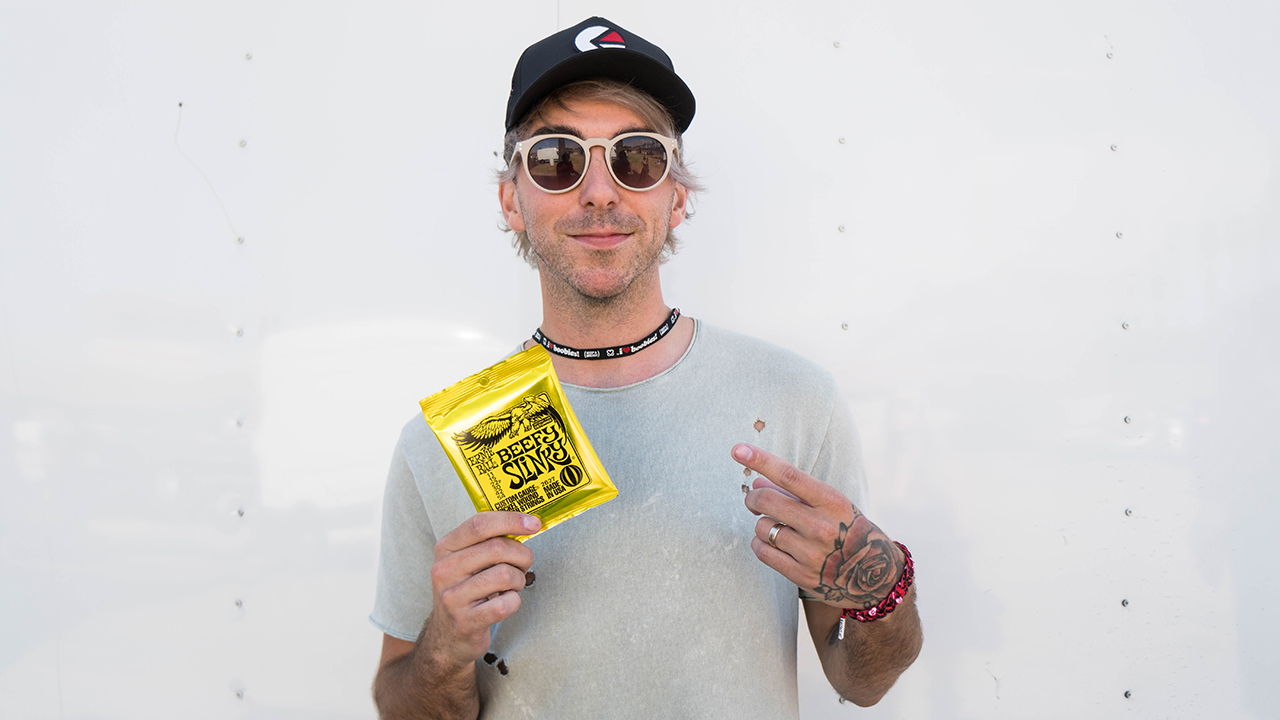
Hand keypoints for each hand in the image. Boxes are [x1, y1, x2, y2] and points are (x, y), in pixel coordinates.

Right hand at [424, 512, 539, 664]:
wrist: (447, 636)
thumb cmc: (465, 591)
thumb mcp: (465, 560)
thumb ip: (488, 540)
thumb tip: (526, 523)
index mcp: (446, 548)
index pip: (480, 524)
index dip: (511, 520)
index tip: (534, 522)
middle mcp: (445, 570)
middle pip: (497, 548)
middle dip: (521, 555)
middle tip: (524, 564)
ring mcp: (453, 597)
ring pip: (505, 575)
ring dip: (519, 580)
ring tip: (512, 586)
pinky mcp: (466, 621)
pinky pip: (506, 604)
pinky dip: (514, 601)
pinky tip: (505, 602)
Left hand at [734, 443, 903, 609]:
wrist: (877, 576)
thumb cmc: (849, 530)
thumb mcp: (832, 505)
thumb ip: (795, 493)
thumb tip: (756, 483)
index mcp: (833, 502)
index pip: (789, 475)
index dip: (761, 460)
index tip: (738, 449)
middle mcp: (823, 527)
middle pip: (767, 502)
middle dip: (753, 498)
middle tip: (753, 501)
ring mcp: (812, 554)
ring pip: (762, 528)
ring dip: (761, 524)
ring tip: (775, 527)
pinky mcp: (803, 576)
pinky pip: (763, 552)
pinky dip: (760, 544)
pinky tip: (771, 542)